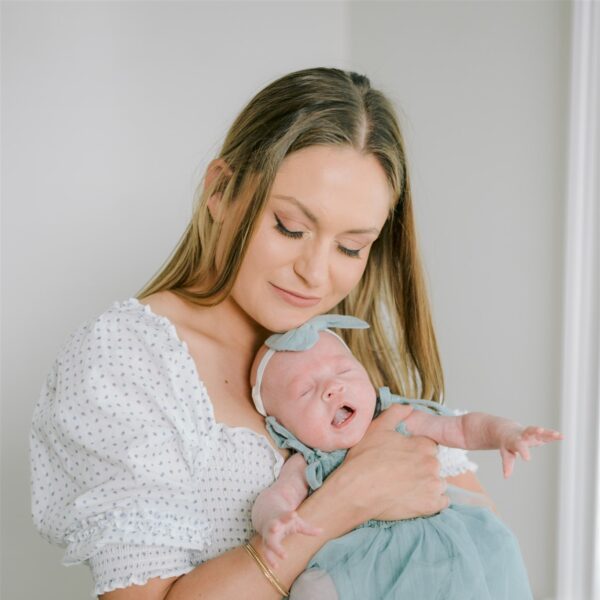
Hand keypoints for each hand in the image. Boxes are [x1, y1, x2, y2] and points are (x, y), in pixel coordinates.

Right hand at [259, 511, 321, 568]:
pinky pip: (266, 553)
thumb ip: (308, 528)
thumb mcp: (296, 522)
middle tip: (276, 528)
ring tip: (279, 559)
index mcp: (281, 518)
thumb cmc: (286, 519)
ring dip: (272, 550)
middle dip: (274, 528)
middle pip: (272, 527)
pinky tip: (276, 567)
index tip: (294, 513)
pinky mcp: (266, 544)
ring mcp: (267, 535)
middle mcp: (272, 525)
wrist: (268, 514)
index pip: (284, 515)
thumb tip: (322, 531)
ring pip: (268, 543)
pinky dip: (270, 560)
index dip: (288, 515)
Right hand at [332, 404, 448, 522]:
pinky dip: (432, 501)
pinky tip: (415, 498)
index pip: (429, 445)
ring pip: (438, 482)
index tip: (403, 457)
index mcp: (423, 445)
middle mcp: (432, 464)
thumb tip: (409, 407)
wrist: (356, 490)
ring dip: (427, 484)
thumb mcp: (377, 428)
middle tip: (401, 472)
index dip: (415, 450)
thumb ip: (396, 413)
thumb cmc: (365, 459)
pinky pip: (441, 501)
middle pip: (433, 464)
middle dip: (421, 467)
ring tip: (406, 487)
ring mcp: (433, 486)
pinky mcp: (431, 505)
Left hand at [500, 425, 562, 477]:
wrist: (506, 430)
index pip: (518, 445)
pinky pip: (546, 434)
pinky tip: (562, 436)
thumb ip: (507, 464)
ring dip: (548, 432)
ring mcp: (531, 433)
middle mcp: (523, 435)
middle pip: (529, 430)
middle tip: (540, 430)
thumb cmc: (507, 444)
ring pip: (540, 431)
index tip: (527, 459)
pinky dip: (553, 435)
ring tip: (557, 434)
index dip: (523, 451)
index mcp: (514, 440)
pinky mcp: (538, 434)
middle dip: (534, 430)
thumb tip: (506, 476)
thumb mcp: (505, 453)